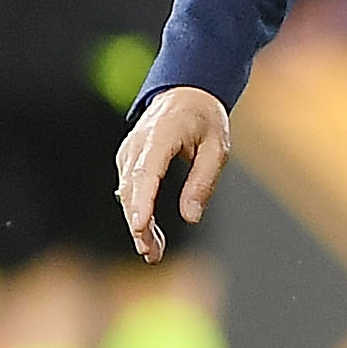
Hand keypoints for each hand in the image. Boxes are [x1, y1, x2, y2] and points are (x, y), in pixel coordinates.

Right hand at [115, 86, 230, 263]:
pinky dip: (139, 212)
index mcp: (162, 134)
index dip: (143, 201)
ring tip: (153, 253)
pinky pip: (131, 190)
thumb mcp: (217, 148)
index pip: (147, 171)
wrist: (185, 94)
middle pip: (133, 188)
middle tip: (151, 253)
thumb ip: (204, 181)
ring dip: (139, 224)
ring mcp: (130, 152)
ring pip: (128, 193)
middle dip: (139, 223)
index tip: (140, 226)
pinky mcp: (129, 161)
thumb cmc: (205, 120)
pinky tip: (149, 236)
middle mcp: (138, 143)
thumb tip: (191, 216)